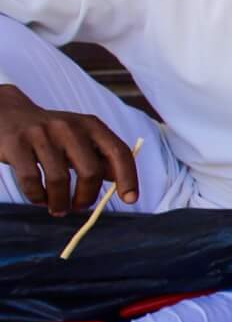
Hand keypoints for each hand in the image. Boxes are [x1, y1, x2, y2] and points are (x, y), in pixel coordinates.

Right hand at [0, 86, 137, 215]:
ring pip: (59, 180)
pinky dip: (37, 197)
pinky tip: (39, 198)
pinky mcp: (16, 144)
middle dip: (87, 197)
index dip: (128, 178)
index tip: (130, 199)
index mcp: (90, 125)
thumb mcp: (79, 138)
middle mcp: (69, 127)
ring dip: (60, 202)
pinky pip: (32, 181)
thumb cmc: (50, 134)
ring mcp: (41, 134)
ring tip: (58, 208)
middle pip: (91, 172)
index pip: (118, 152)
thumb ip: (101, 158)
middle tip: (79, 207)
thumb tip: (124, 184)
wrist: (6, 114)